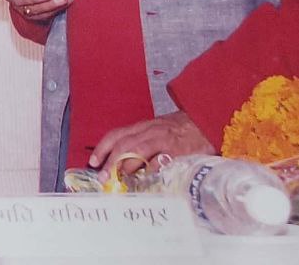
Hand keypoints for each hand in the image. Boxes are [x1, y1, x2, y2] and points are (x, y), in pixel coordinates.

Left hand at [90, 111, 214, 176]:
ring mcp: (164, 139)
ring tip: (120, 179)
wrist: (205, 119)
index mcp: (142, 126)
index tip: (93, 162)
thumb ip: (141, 143)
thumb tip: (123, 163)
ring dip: (126, 166)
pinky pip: (161, 159)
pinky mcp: (178, 149)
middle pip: (123, 144)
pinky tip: (146, 179)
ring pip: (138, 150)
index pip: (116, 134)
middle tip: (104, 177)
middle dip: (110, 161)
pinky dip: (151, 169)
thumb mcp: (156, 131)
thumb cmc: (179, 129)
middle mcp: (150, 130)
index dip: (102, 148)